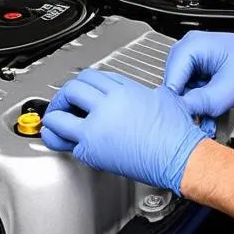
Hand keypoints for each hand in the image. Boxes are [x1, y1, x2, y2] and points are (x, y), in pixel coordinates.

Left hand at [41, 69, 210, 193]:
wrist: (180, 156)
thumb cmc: (178, 134)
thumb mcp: (165, 99)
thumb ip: (149, 94)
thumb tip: (147, 96)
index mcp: (126, 89)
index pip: (94, 78)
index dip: (85, 85)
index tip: (83, 92)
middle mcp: (109, 103)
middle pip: (73, 88)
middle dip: (64, 95)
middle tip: (64, 104)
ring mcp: (98, 124)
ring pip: (60, 111)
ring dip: (54, 115)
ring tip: (55, 120)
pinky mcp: (92, 148)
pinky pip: (65, 138)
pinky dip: (58, 138)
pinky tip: (59, 140)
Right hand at [163, 31, 233, 118]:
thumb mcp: (229, 88)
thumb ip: (204, 102)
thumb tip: (184, 111)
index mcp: (192, 46)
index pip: (171, 80)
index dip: (178, 102)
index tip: (186, 118)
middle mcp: (188, 48)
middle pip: (175, 84)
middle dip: (186, 103)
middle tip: (199, 118)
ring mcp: (193, 57)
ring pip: (182, 88)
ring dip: (193, 103)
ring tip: (208, 112)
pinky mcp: (198, 66)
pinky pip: (190, 86)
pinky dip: (198, 98)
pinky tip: (208, 105)